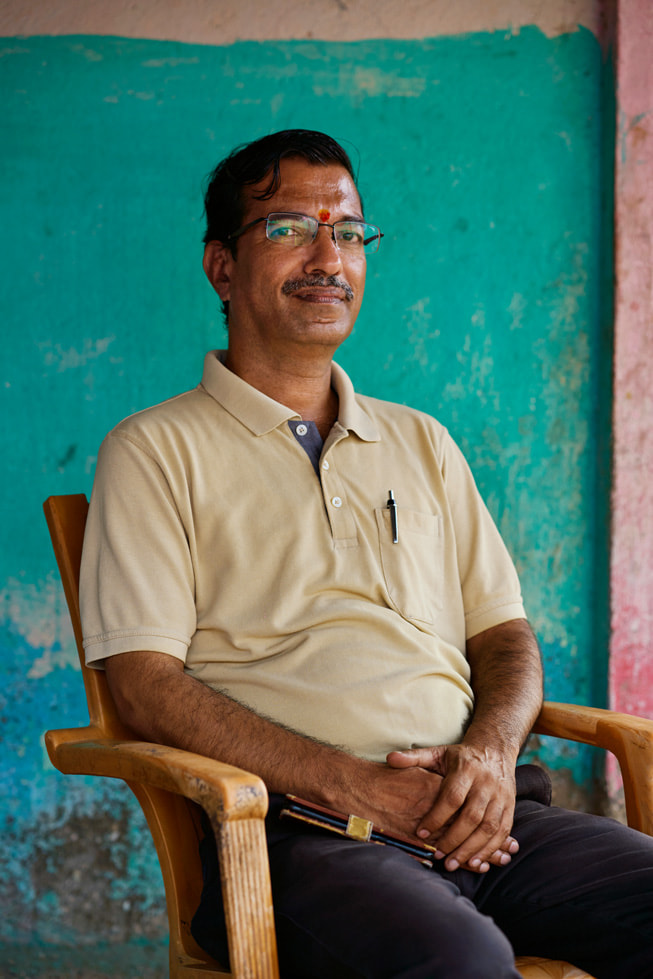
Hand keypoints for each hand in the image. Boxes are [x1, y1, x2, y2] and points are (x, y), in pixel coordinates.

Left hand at [386, 743, 517, 873]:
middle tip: (438, 856)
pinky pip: (503, 831)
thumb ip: (414, 758)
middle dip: (454, 839)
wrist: (494, 750)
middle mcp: (486, 783)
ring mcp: (501, 796)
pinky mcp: (510, 806)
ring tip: (454, 863)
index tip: (421, 832)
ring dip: (472, 849)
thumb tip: (390, 759)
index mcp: (466, 769)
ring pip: (489, 827)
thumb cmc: (460, 757)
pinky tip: (476, 862)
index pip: (452, 797)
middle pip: (472, 816)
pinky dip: (491, 849)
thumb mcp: (438, 753)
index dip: (436, 817)